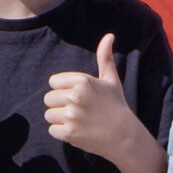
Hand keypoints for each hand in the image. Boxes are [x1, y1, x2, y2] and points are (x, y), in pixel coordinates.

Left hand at [43, 34, 147, 163]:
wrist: (124, 136)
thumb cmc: (116, 106)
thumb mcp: (111, 80)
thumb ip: (104, 58)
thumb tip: (109, 36)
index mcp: (82, 81)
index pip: (53, 82)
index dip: (64, 90)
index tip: (78, 96)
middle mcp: (75, 97)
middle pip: (49, 98)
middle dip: (60, 105)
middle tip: (79, 110)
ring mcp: (71, 116)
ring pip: (49, 115)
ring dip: (60, 119)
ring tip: (79, 121)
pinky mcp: (69, 133)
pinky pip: (52, 130)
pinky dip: (62, 133)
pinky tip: (78, 131)